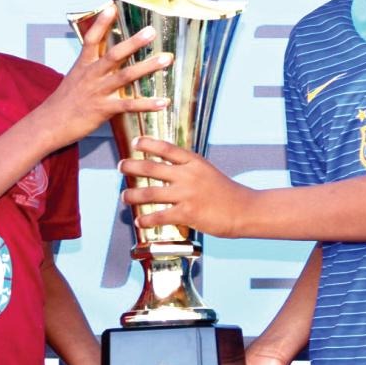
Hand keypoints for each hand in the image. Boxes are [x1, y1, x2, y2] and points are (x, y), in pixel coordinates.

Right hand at [39, 5, 171, 147]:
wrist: (49, 124)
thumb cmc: (64, 102)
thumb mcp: (75, 78)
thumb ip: (91, 67)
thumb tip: (105, 57)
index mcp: (83, 66)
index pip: (91, 40)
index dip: (101, 23)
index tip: (112, 7)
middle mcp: (91, 76)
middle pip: (114, 55)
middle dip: (134, 42)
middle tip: (151, 31)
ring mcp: (98, 92)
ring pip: (125, 76)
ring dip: (147, 67)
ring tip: (166, 59)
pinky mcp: (103, 110)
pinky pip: (128, 105)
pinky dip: (147, 104)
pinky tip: (163, 102)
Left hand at [119, 136, 251, 237]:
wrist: (245, 210)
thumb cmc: (225, 192)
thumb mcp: (207, 171)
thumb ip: (187, 168)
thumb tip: (165, 167)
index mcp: (194, 162)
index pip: (166, 148)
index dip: (148, 143)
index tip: (135, 142)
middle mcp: (188, 175)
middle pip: (151, 167)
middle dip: (131, 166)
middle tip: (120, 166)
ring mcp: (187, 194)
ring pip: (150, 193)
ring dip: (132, 195)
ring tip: (123, 197)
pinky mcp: (188, 213)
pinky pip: (160, 216)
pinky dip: (146, 220)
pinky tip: (139, 222)